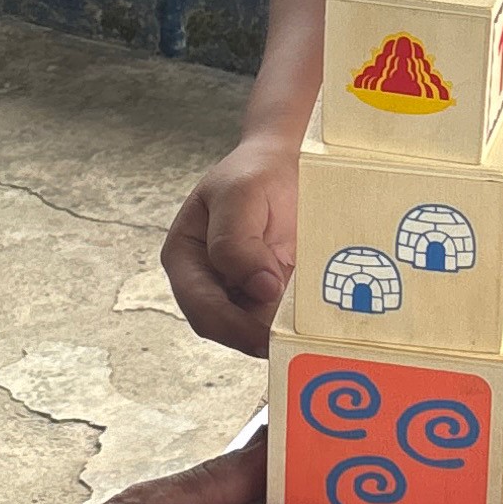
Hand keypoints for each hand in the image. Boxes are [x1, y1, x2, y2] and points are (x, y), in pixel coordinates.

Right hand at [163, 137, 298, 352]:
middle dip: (260, 334)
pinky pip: (282, 319)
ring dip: (283, 331)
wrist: (286, 165)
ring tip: (310, 326)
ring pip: (258, 330)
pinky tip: (317, 314)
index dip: (231, 327)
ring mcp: (242, 292)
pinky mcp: (272, 296)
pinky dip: (299, 322)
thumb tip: (260, 288)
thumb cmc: (254, 172)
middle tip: (294, 338)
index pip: (201, 308)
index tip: (266, 335)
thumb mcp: (239, 194)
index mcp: (185, 258)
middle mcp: (209, 282)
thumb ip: (237, 241)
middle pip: (228, 327)